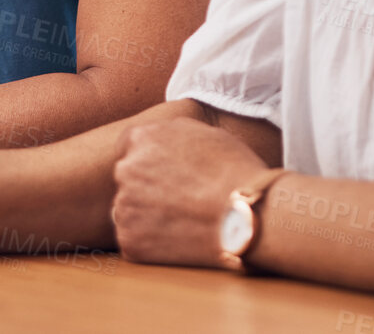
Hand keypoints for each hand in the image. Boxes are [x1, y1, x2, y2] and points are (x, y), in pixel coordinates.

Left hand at [111, 117, 271, 267]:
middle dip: (147, 187)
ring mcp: (125, 207)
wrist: (249, 216)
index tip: (168, 174)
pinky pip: (134, 239)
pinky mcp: (130, 241)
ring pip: (130, 210)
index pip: (128, 148)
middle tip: (179, 199)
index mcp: (139, 138)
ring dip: (148, 215)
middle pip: (128, 178)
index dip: (150, 161)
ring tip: (183, 220)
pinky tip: (179, 239)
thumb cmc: (234, 170)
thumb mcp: (202, 131)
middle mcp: (125, 170)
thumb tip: (160, 139)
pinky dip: (151, 242)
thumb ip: (170, 133)